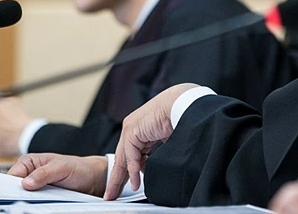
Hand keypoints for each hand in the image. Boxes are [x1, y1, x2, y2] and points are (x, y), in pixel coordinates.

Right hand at [8, 153, 107, 196]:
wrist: (91, 179)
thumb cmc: (77, 168)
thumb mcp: (61, 168)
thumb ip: (44, 173)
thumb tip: (26, 183)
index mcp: (28, 162)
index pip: (11, 176)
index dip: (9, 186)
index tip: (11, 194)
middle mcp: (28, 174)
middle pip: (14, 189)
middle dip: (18, 195)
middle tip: (24, 200)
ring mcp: (34, 188)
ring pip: (22, 198)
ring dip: (27, 202)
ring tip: (35, 202)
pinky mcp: (40, 198)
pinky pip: (32, 204)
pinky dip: (34, 206)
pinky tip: (38, 206)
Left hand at [105, 83, 198, 199]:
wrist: (185, 102)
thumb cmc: (183, 115)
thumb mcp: (168, 139)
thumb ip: (160, 154)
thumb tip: (159, 170)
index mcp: (143, 128)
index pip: (131, 154)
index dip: (130, 171)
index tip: (130, 184)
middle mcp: (134, 127)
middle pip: (123, 158)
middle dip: (118, 178)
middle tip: (112, 193)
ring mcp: (131, 127)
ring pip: (123, 159)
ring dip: (120, 178)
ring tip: (116, 194)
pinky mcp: (132, 130)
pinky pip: (130, 156)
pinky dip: (133, 171)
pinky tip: (135, 183)